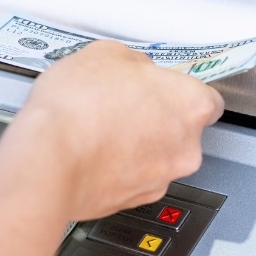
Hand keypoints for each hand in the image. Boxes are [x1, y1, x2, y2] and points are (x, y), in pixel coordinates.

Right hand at [0, 40, 224, 220]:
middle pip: (182, 129)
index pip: (206, 98)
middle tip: (121, 104)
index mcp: (190, 104)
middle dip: (156, 118)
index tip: (157, 87)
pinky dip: (117, 168)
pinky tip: (90, 152)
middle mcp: (185, 148)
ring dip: (136, 145)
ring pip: (157, 157)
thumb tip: (132, 70)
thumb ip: (133, 63)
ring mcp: (160, 179)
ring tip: (98, 128)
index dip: (176, 90)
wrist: (49, 160)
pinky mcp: (133, 201)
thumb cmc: (77, 109)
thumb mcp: (105, 54)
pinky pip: (133, 179)